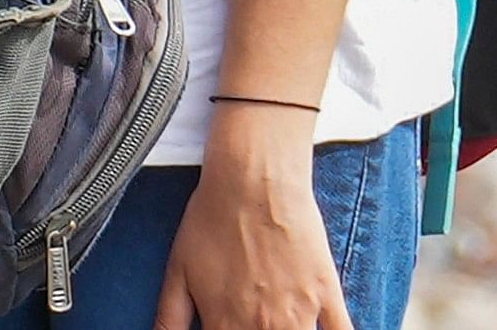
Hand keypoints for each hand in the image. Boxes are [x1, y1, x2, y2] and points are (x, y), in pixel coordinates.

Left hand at [156, 102, 349, 329]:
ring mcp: (299, 314)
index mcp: (223, 323)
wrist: (252, 182)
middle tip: (254, 319)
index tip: (226, 328)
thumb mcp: (177, 270)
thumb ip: (170, 318)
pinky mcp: (326, 296)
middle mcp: (262, 326)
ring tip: (276, 321)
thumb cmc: (211, 219)